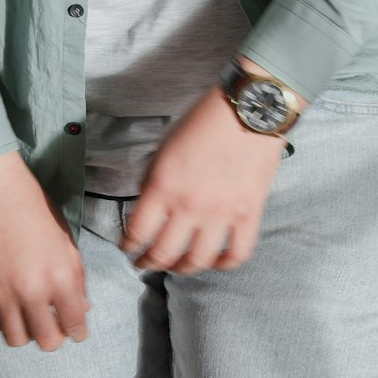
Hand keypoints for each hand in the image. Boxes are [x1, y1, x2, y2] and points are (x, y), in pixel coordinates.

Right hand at [0, 150, 90, 351]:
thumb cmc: (31, 203)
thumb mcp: (65, 236)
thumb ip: (76, 274)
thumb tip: (81, 305)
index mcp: (60, 275)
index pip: (74, 323)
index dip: (78, 331)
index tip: (76, 331)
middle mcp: (32, 290)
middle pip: (46, 340)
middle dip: (53, 336)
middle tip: (52, 325)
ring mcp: (1, 292)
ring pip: (16, 339)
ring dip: (24, 332)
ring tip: (26, 317)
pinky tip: (1, 308)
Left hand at [118, 85, 286, 275]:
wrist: (248, 109)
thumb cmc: (203, 120)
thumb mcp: (166, 146)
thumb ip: (155, 179)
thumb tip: (150, 206)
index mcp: (164, 184)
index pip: (138, 231)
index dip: (129, 245)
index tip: (128, 247)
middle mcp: (190, 205)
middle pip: (164, 253)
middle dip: (149, 263)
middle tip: (145, 264)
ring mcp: (221, 214)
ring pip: (197, 261)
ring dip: (182, 269)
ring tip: (177, 266)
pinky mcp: (249, 215)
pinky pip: (236, 254)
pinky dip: (224, 264)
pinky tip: (216, 261)